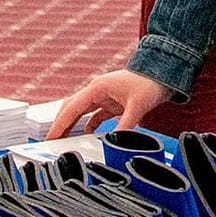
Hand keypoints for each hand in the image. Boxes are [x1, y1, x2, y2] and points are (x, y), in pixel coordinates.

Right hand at [50, 70, 172, 137]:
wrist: (165, 74)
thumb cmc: (150, 84)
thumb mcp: (137, 106)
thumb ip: (125, 126)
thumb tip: (115, 142)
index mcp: (97, 88)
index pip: (72, 107)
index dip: (60, 123)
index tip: (50, 137)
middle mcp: (97, 91)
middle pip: (72, 108)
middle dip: (61, 124)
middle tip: (52, 141)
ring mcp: (104, 96)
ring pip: (81, 112)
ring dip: (73, 125)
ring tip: (64, 141)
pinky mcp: (112, 103)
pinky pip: (95, 116)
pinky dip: (89, 126)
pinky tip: (87, 137)